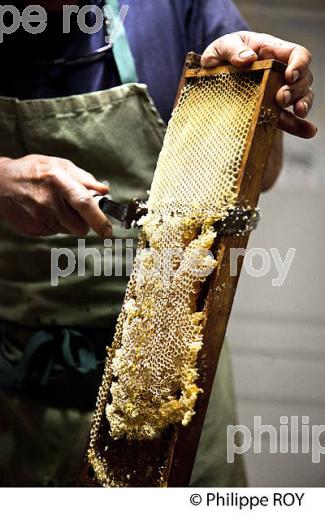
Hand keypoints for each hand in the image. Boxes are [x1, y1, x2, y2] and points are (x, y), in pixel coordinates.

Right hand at [0, 154, 111, 237]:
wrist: (1, 183)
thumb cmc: (34, 171)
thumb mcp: (59, 165)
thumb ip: (84, 178)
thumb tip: (104, 191)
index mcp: (58, 180)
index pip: (84, 203)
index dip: (99, 219)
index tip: (108, 231)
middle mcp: (48, 201)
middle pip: (79, 226)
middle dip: (84, 223)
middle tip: (76, 211)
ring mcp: (39, 217)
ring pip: (68, 231)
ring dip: (68, 222)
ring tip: (54, 206)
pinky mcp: (33, 229)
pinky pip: (54, 233)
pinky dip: (54, 225)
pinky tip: (43, 211)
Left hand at [202, 31, 316, 138]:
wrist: (206, 79)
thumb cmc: (218, 57)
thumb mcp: (220, 47)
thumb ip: (232, 48)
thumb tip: (248, 58)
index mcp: (271, 52)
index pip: (297, 53)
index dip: (300, 64)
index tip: (290, 75)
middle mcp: (279, 72)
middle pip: (303, 77)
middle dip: (297, 89)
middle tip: (281, 98)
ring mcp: (276, 92)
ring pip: (302, 96)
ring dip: (303, 104)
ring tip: (297, 112)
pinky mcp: (270, 111)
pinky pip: (288, 119)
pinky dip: (299, 126)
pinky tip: (308, 131)